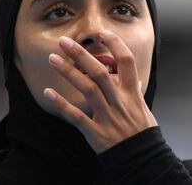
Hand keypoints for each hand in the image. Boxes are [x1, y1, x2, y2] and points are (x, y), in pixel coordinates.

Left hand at [44, 31, 157, 153]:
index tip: (102, 32)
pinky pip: (76, 116)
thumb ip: (134, 90)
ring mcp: (107, 116)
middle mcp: (119, 101)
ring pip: (87, 89)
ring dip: (69, 72)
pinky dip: (61, 105)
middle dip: (81, 54)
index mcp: (132, 93)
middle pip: (100, 72)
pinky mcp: (95, 132)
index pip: (126, 61)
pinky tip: (48, 92)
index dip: (115, 44)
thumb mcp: (142, 107)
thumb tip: (133, 78)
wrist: (142, 159)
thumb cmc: (142, 131)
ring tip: (53, 58)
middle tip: (64, 41)